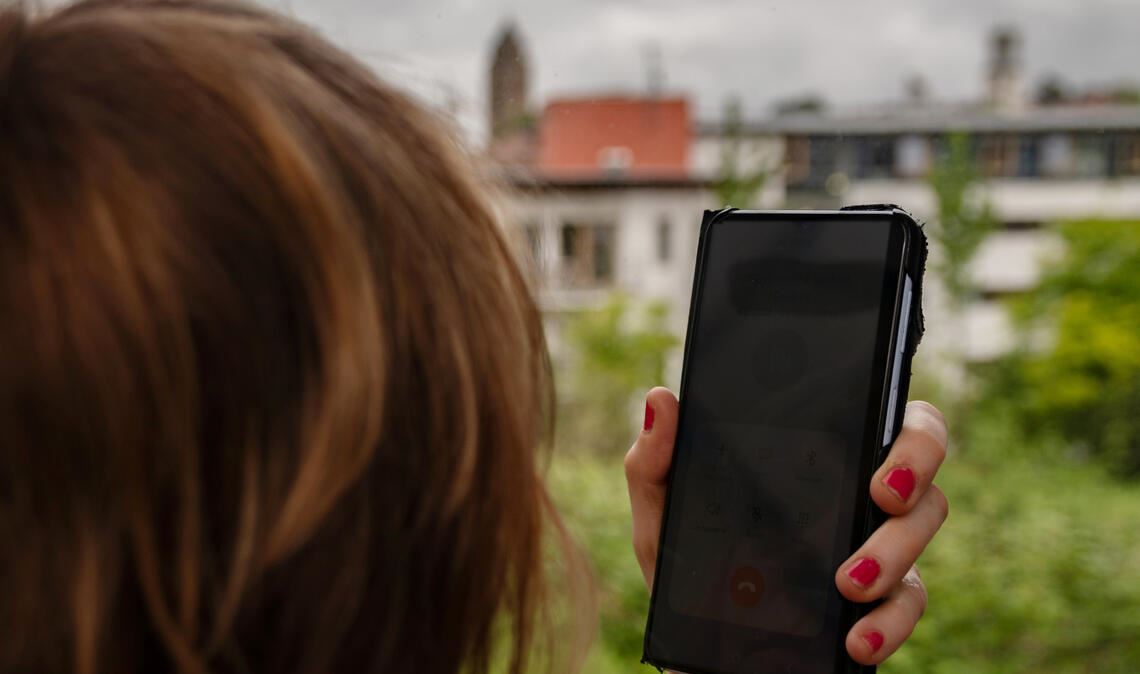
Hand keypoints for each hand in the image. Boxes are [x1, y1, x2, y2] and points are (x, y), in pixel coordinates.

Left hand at [625, 387, 948, 666]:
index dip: (899, 418)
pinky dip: (891, 623)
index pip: (878, 413)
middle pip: (921, 460)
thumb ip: (657, 463)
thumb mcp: (664, 520)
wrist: (700, 657)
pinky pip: (908, 605)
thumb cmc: (688, 574)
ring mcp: (876, 549)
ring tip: (851, 582)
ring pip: (923, 528)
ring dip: (898, 552)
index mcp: (814, 460)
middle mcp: (855, 495)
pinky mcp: (880, 606)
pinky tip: (860, 638)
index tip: (873, 437)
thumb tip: (660, 399)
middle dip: (916, 468)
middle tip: (882, 495)